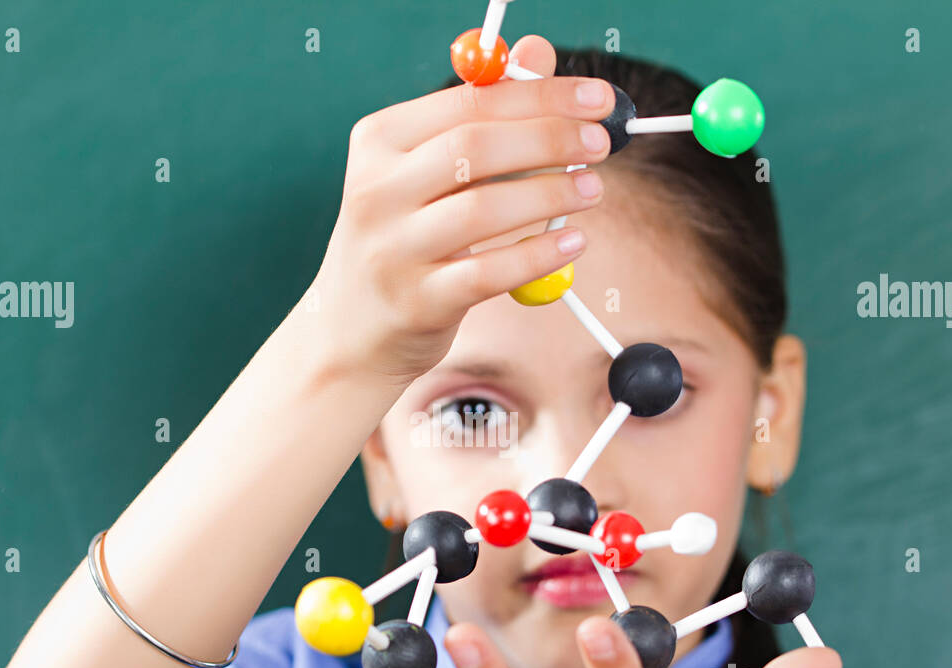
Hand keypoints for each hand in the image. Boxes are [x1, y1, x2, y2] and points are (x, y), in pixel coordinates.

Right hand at [300, 35, 614, 384]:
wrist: (350, 331)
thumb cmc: (404, 239)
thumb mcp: (427, 172)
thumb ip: (482, 113)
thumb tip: (537, 53)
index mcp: (379, 141)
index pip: (469, 101)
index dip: (541, 96)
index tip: (598, 99)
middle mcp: (377, 191)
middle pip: (475, 148)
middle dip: (550, 139)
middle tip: (601, 143)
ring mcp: (393, 249)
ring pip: (483, 209)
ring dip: (551, 195)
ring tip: (594, 189)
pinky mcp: (417, 302)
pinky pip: (487, 273)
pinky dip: (537, 255)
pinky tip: (573, 243)